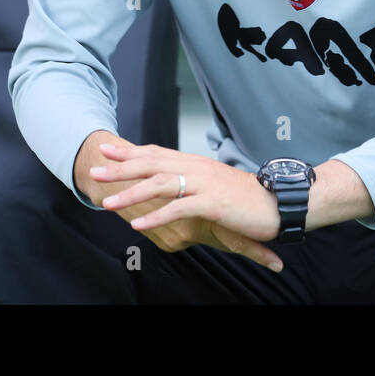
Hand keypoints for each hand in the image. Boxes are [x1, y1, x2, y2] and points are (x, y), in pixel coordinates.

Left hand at [92, 143, 284, 268]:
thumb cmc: (247, 197)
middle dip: (121, 169)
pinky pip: (178, 208)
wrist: (279, 201)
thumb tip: (176, 182)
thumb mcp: (216, 183)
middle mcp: (196, 168)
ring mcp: (204, 184)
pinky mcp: (212, 203)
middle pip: (152, 164)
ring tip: (107, 203)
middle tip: (95, 171)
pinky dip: (156, 216)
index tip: (107, 150)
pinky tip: (138, 225)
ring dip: (131, 194)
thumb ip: (195, 180)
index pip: (157, 153)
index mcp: (195, 162)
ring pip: (159, 185)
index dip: (130, 152)